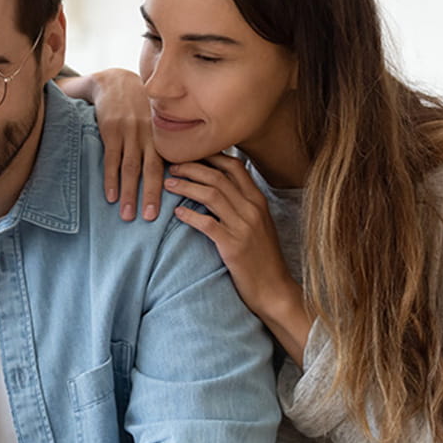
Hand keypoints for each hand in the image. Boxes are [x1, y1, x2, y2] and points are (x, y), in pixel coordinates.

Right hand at [58, 69, 162, 220]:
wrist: (115, 81)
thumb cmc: (140, 105)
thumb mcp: (158, 117)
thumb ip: (168, 140)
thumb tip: (183, 169)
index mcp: (163, 133)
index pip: (171, 163)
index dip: (173, 185)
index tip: (175, 208)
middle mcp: (149, 133)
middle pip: (152, 169)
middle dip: (150, 195)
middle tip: (149, 219)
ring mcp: (130, 132)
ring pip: (130, 167)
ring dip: (129, 193)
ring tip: (127, 215)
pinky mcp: (111, 130)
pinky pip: (111, 158)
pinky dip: (110, 179)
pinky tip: (111, 196)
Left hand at [165, 154, 311, 361]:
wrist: (274, 289)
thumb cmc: (262, 257)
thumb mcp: (259, 224)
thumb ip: (244, 202)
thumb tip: (224, 182)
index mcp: (258, 200)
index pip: (234, 166)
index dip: (210, 156)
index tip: (189, 153)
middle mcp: (252, 209)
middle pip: (218, 176)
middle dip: (191, 167)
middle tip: (171, 166)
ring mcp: (244, 227)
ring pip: (211, 195)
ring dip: (186, 186)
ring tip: (167, 184)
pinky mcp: (233, 246)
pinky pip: (207, 223)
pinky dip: (189, 215)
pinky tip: (176, 213)